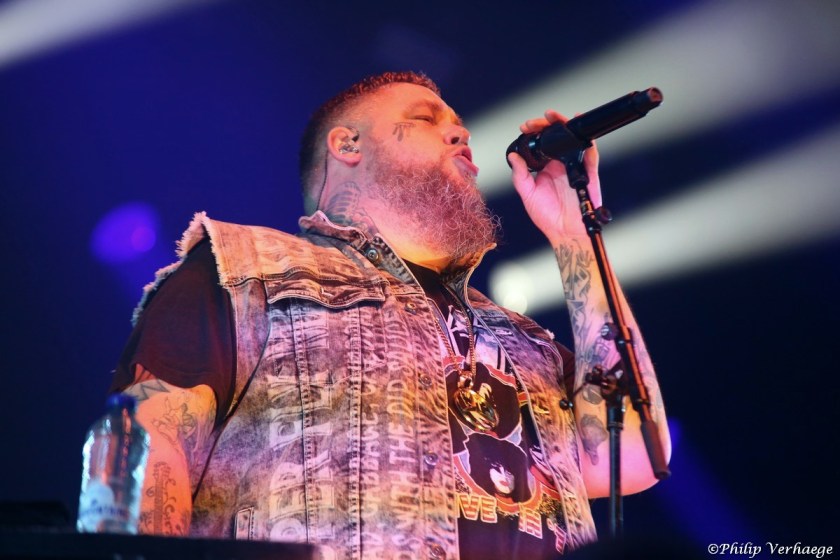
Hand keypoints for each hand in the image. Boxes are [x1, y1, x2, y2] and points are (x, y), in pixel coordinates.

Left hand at [507, 110, 601, 246]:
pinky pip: (590, 155)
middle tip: (534, 123)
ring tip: (553, 117)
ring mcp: (574, 167)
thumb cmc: (547, 217)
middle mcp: (560, 164)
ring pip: (572, 140)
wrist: (565, 231)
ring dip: (564, 126)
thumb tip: (513, 157)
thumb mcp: (528, 194)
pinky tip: (582, 132)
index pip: (541, 143)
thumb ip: (520, 175)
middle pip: (556, 137)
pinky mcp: (588, 173)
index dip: (534, 133)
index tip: (524, 127)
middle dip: (546, 125)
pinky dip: (588, 142)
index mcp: (546, 168)